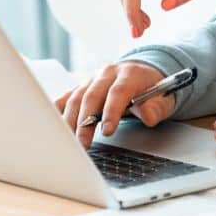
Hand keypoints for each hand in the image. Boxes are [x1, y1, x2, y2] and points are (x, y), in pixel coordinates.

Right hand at [55, 62, 174, 148]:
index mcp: (129, 74)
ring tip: (69, 141)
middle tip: (83, 143)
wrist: (143, 73)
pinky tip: (52, 124)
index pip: (118, 92)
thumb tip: (148, 117)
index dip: (112, 112)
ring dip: (70, 120)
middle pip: (92, 95)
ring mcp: (92, 79)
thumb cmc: (153, 89)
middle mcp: (108, 74)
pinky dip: (58, 110)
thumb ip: (155, 108)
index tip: (108, 131)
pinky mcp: (82, 87)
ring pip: (76, 97)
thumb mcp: (163, 99)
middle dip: (86, 121)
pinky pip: (67, 97)